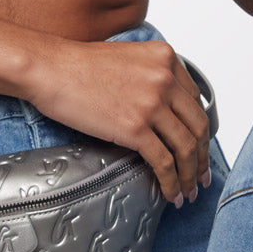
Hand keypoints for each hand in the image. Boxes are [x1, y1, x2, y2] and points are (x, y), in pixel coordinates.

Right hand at [25, 39, 210, 206]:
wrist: (49, 68)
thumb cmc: (77, 65)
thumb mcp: (128, 58)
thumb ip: (151, 77)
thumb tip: (163, 108)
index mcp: (166, 59)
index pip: (195, 101)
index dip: (200, 129)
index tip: (199, 146)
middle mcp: (166, 78)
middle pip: (198, 126)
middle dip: (203, 156)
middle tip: (202, 176)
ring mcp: (152, 103)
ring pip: (186, 147)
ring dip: (190, 175)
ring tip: (188, 191)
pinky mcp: (135, 127)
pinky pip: (164, 161)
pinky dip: (171, 181)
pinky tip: (170, 193)